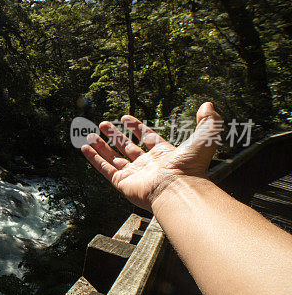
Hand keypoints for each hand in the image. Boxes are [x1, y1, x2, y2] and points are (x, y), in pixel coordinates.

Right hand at [81, 102, 222, 210]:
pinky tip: (84, 148)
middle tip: (104, 124)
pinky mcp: (122, 183)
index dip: (136, 128)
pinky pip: (105, 169)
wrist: (178, 190)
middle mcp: (147, 165)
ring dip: (101, 146)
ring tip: (90, 135)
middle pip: (127, 148)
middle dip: (115, 136)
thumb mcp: (205, 137)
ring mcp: (134, 175)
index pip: (147, 138)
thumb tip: (208, 105)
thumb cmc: (191, 167)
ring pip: (113, 158)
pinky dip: (94, 159)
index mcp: (164, 155)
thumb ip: (208, 121)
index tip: (126, 118)